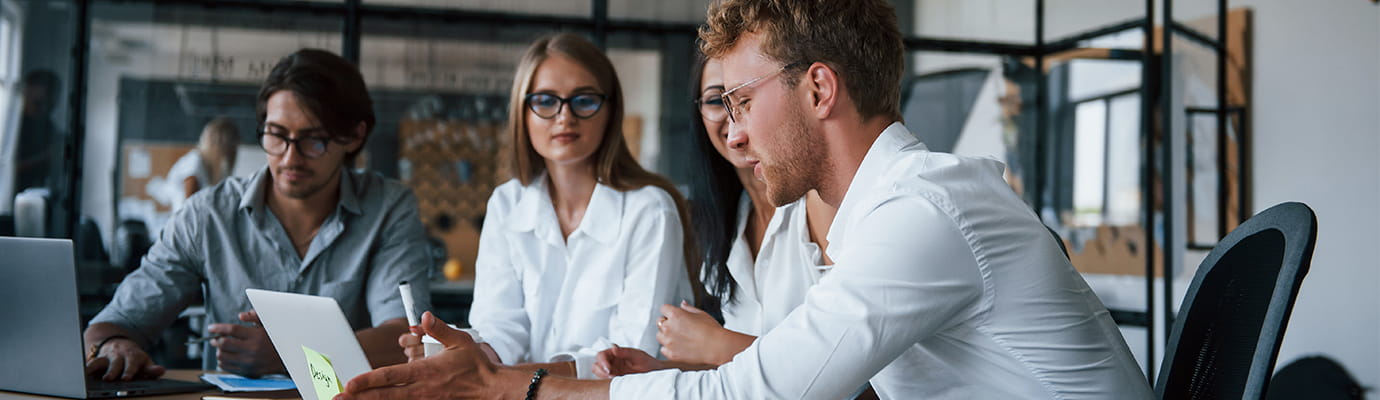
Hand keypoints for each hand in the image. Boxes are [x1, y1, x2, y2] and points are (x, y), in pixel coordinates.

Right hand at [84, 337, 165, 380]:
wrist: (120, 345)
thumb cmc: (134, 359)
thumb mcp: (145, 363)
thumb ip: (151, 369)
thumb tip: (161, 370)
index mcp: (133, 356)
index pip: (132, 363)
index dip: (129, 371)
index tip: (126, 378)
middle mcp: (119, 356)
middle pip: (116, 363)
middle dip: (113, 371)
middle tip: (110, 378)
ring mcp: (108, 357)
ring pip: (102, 362)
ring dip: (97, 368)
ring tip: (96, 377)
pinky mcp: (97, 359)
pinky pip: (90, 362)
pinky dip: (86, 367)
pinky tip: (82, 373)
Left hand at [207, 310, 284, 377]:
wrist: (287, 359)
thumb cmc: (276, 340)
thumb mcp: (268, 325)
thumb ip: (255, 317)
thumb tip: (241, 316)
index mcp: (257, 336)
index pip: (232, 330)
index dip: (218, 328)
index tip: (211, 328)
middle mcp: (252, 350)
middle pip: (223, 344)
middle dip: (215, 340)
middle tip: (215, 338)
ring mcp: (249, 362)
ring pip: (222, 357)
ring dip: (219, 351)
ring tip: (222, 348)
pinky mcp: (247, 372)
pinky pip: (227, 367)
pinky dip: (223, 361)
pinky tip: (227, 356)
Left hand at [339, 312, 509, 399]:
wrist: (490, 388)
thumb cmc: (476, 365)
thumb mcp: (460, 341)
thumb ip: (439, 329)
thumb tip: (423, 316)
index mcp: (425, 372)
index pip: (390, 377)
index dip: (368, 381)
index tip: (350, 383)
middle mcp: (421, 389)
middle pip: (384, 395)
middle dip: (359, 397)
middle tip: (337, 397)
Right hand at [593, 344, 663, 377]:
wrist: (654, 373)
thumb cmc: (647, 362)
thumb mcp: (637, 355)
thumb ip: (626, 352)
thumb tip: (614, 349)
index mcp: (616, 353)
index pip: (602, 355)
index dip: (602, 360)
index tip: (609, 367)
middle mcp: (612, 362)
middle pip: (597, 364)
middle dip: (600, 369)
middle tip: (610, 374)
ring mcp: (612, 371)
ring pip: (598, 373)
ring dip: (602, 376)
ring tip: (613, 378)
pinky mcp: (614, 380)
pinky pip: (604, 381)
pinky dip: (606, 381)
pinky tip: (615, 381)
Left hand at [657, 301, 746, 365]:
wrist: (717, 347)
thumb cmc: (712, 330)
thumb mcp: (701, 313)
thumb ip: (688, 308)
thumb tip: (682, 304)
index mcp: (675, 314)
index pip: (663, 309)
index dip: (669, 311)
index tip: (673, 315)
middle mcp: (669, 327)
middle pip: (659, 322)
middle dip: (667, 323)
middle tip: (679, 328)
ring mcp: (668, 341)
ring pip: (659, 336)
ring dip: (666, 336)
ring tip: (680, 338)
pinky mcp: (670, 353)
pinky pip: (663, 349)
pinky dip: (669, 348)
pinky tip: (680, 347)